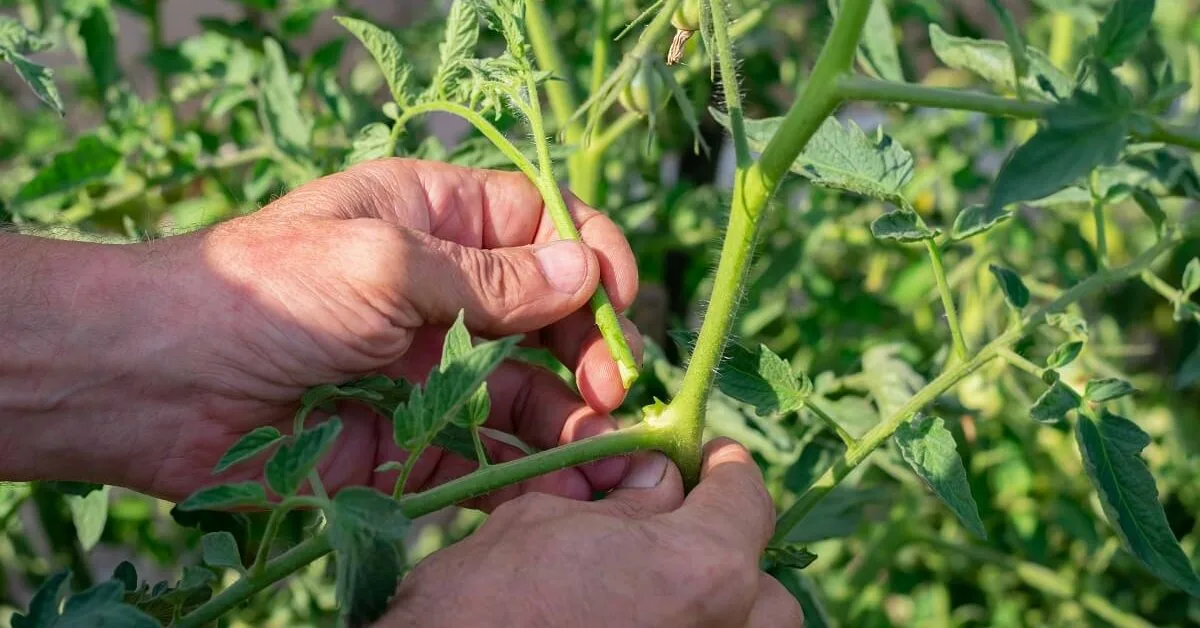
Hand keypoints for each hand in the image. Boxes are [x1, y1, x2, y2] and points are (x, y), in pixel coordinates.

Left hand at [0, 159, 639, 505]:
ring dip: (576, 419)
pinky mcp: (411, 442)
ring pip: (529, 391)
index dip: (589, 256)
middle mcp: (441, 292)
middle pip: (548, 314)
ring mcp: (429, 371)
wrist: (150, 385)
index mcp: (432, 219)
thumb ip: (488, 278)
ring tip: (609, 454)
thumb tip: (583, 275)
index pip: (540, 224)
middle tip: (615, 386)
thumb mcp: (383, 263)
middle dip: (591, 346)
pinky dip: (530, 472)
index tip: (618, 301)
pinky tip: (565, 488)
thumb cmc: (264, 292)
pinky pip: (486, 455)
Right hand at [384, 439, 802, 626]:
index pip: (745, 498)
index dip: (724, 467)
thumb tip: (659, 485)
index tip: (707, 458)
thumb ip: (623, 502)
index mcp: (702, 568)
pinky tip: (635, 625)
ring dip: (721, 611)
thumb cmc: (478, 603)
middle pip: (768, 591)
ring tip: (660, 596)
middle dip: (730, 559)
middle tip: (678, 539)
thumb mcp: (544, 523)